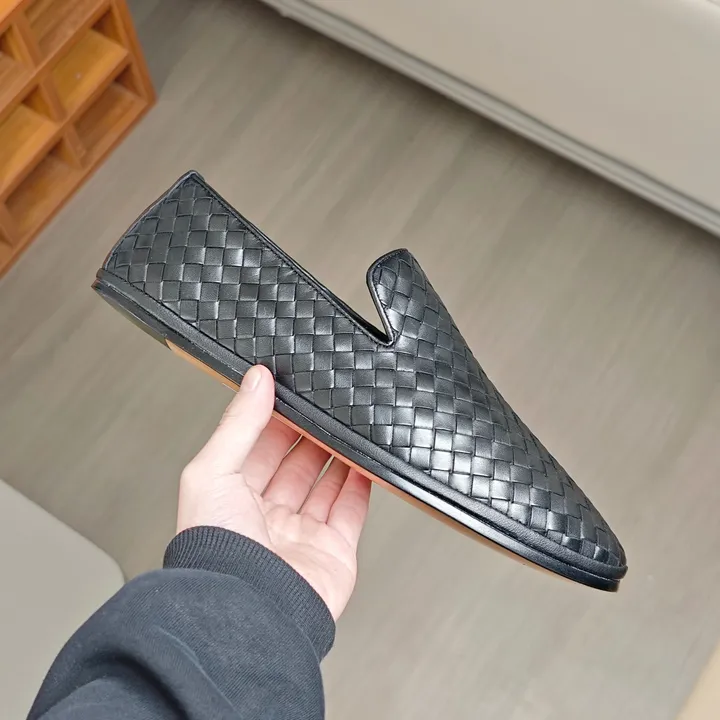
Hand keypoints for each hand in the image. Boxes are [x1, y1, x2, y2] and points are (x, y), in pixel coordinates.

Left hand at [177, 365, 371, 618]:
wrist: (249, 611)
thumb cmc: (216, 553)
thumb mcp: (213, 471)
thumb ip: (238, 424)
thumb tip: (255, 380)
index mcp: (231, 497)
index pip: (260, 448)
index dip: (276, 420)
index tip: (292, 391)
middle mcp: (266, 516)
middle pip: (296, 463)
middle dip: (310, 435)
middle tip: (325, 406)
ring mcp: (301, 534)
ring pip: (326, 483)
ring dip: (338, 454)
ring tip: (350, 425)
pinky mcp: (333, 550)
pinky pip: (352, 509)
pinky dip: (362, 484)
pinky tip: (367, 461)